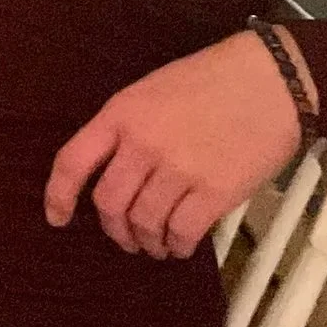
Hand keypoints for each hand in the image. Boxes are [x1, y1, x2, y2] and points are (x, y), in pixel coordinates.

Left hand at [46, 29, 311, 258]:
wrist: (271, 81)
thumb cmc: (211, 81)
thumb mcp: (151, 92)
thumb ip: (128, 129)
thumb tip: (116, 172)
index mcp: (121, 114)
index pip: (72, 161)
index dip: (58, 195)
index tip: (56, 218)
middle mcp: (142, 144)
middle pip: (108, 203)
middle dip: (113, 229)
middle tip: (125, 237)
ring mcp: (178, 169)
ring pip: (144, 223)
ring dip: (146, 242)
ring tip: (155, 244)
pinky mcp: (216, 192)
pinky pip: (182, 232)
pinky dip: (176, 246)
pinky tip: (180, 245)